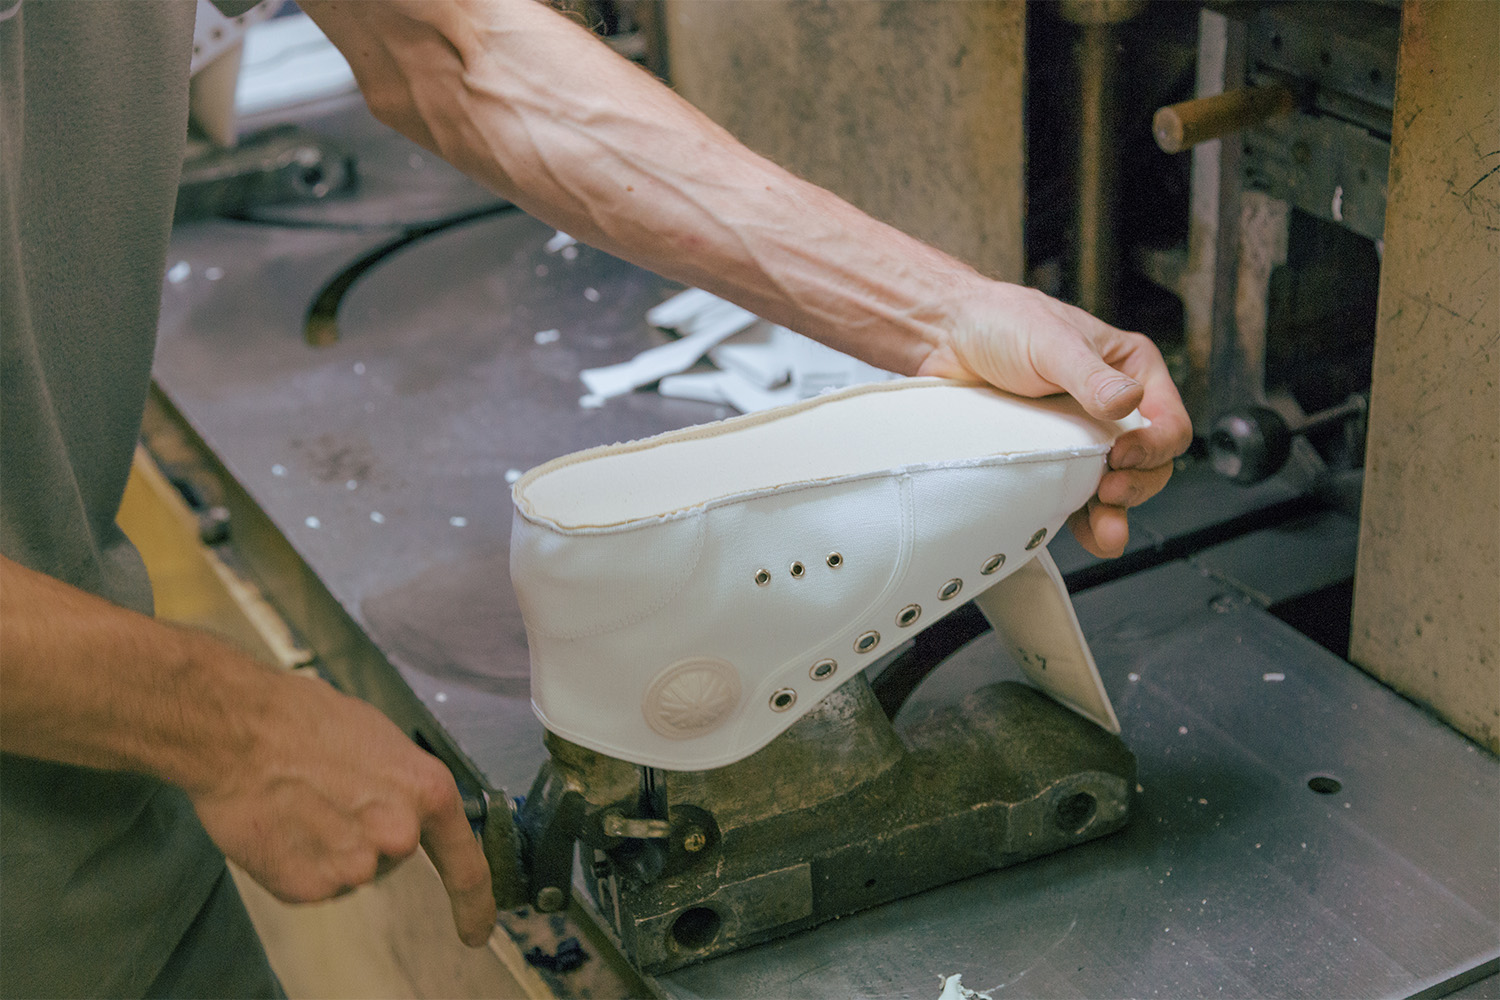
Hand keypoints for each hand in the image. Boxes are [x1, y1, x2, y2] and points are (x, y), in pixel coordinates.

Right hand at [189, 670, 496, 946]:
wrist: (239, 732)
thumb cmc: (304, 722)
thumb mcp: (381, 740)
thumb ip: (403, 786)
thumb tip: (403, 804)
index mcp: (428, 793)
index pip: (467, 865)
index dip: (475, 903)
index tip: (477, 928)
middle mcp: (399, 836)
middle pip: (393, 853)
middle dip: (367, 832)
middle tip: (333, 795)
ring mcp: (354, 868)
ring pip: (350, 867)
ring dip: (331, 846)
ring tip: (302, 802)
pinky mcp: (309, 888)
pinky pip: (313, 881)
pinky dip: (299, 860)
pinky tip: (285, 823)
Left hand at [917, 281, 1192, 557]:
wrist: (948, 338)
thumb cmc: (1005, 323)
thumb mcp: (1053, 344)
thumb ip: (1091, 376)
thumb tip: (1128, 401)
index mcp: (1132, 370)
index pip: (1168, 422)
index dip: (1154, 446)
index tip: (1122, 456)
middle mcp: (1116, 407)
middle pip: (1151, 463)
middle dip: (1138, 484)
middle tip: (1109, 490)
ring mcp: (1085, 437)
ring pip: (1120, 486)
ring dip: (1117, 513)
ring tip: (1107, 531)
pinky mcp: (1056, 459)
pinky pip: (1081, 496)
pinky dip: (1087, 519)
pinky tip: (1086, 532)